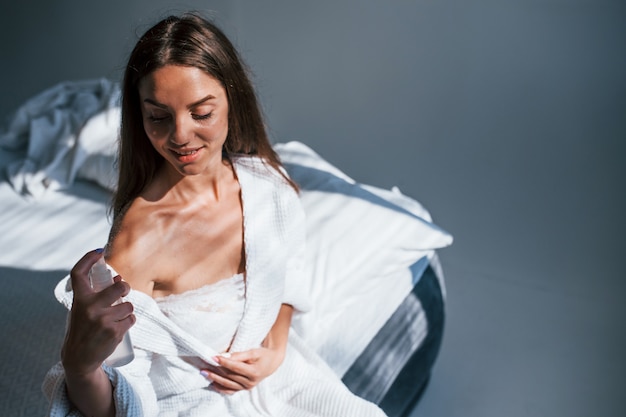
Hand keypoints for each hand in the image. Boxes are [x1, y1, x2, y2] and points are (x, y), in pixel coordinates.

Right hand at [61, 250, 134, 376]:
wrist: (80, 358)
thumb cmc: (84, 329)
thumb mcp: (85, 309)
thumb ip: (99, 294)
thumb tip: (119, 278)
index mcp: (79, 300)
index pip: (78, 273)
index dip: (88, 259)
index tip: (98, 251)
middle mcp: (90, 307)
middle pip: (119, 287)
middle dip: (125, 288)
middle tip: (124, 292)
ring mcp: (102, 320)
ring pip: (128, 305)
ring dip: (126, 310)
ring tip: (115, 318)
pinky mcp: (114, 331)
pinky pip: (131, 319)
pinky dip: (128, 322)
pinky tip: (118, 328)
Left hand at [200, 345, 285, 393]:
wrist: (272, 363)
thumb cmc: (263, 355)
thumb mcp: (254, 352)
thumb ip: (240, 355)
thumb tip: (225, 357)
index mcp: (254, 372)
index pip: (235, 367)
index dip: (224, 362)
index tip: (213, 357)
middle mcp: (250, 382)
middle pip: (230, 376)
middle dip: (216, 371)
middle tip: (204, 367)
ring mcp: (247, 387)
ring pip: (228, 384)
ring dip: (215, 379)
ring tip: (204, 373)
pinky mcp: (244, 389)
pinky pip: (230, 391)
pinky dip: (220, 388)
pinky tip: (212, 383)